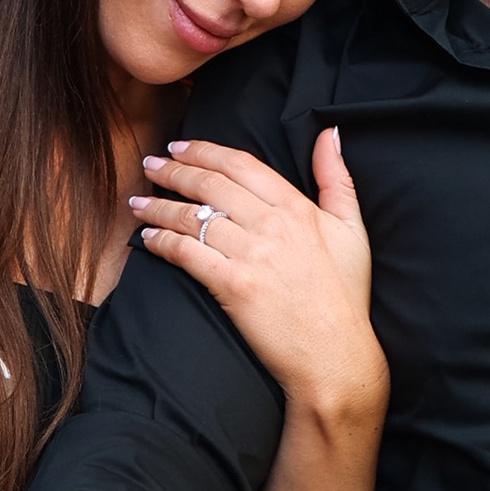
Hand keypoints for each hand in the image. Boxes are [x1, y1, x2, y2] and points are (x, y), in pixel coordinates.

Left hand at [131, 132, 386, 426]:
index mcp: (297, 206)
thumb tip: (327, 135)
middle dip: (173, 171)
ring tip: (138, 200)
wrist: (335, 355)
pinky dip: (162, 242)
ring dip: (158, 206)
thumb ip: (336, 178)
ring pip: (193, 218)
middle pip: (210, 185)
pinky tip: (147, 237)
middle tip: (150, 164)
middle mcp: (272, 224)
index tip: (179, 146)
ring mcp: (252, 255)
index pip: (240, 165)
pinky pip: (188, 254)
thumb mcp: (352, 229)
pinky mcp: (234, 286)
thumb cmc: (344, 295)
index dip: (204, 150)